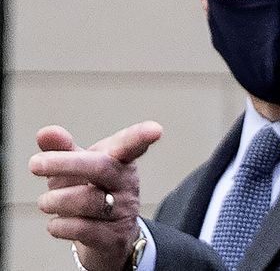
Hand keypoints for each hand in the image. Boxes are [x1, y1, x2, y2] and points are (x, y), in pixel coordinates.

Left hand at [29, 121, 161, 270]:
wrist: (108, 240)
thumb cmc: (92, 194)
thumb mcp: (77, 170)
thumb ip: (62, 149)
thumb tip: (46, 133)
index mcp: (121, 161)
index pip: (132, 145)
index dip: (142, 136)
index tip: (155, 130)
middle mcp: (127, 183)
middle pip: (101, 167)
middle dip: (65, 164)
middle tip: (35, 164)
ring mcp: (124, 210)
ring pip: (88, 200)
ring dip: (56, 201)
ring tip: (46, 202)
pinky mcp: (114, 237)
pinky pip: (83, 229)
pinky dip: (61, 226)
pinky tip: (57, 224)